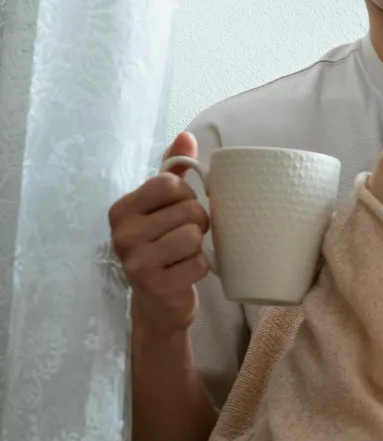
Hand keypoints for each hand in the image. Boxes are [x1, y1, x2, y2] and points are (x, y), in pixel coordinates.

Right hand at [109, 132, 210, 335]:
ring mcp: (135, 261)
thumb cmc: (164, 248)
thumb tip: (185, 136)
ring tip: (186, 254)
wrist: (159, 304)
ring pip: (194, 236)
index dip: (188, 197)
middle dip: (198, 223)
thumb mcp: (164, 207)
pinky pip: (199, 263)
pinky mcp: (155, 285)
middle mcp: (122, 233)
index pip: (171, 184)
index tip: (180, 212)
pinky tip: (186, 273)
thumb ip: (173, 170)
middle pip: (189, 210)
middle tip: (185, 237)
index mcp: (122, 209)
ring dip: (200, 246)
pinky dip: (201, 268)